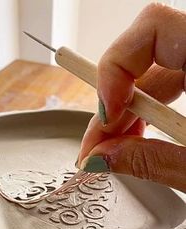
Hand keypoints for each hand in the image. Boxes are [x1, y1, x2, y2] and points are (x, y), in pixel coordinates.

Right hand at [77, 4, 185, 191]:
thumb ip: (154, 161)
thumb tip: (102, 157)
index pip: (152, 28)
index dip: (115, 70)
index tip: (105, 118)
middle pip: (146, 58)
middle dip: (112, 107)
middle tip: (94, 151)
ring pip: (156, 73)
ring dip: (126, 113)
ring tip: (112, 151)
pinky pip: (174, 82)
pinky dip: (149, 112)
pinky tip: (138, 138)